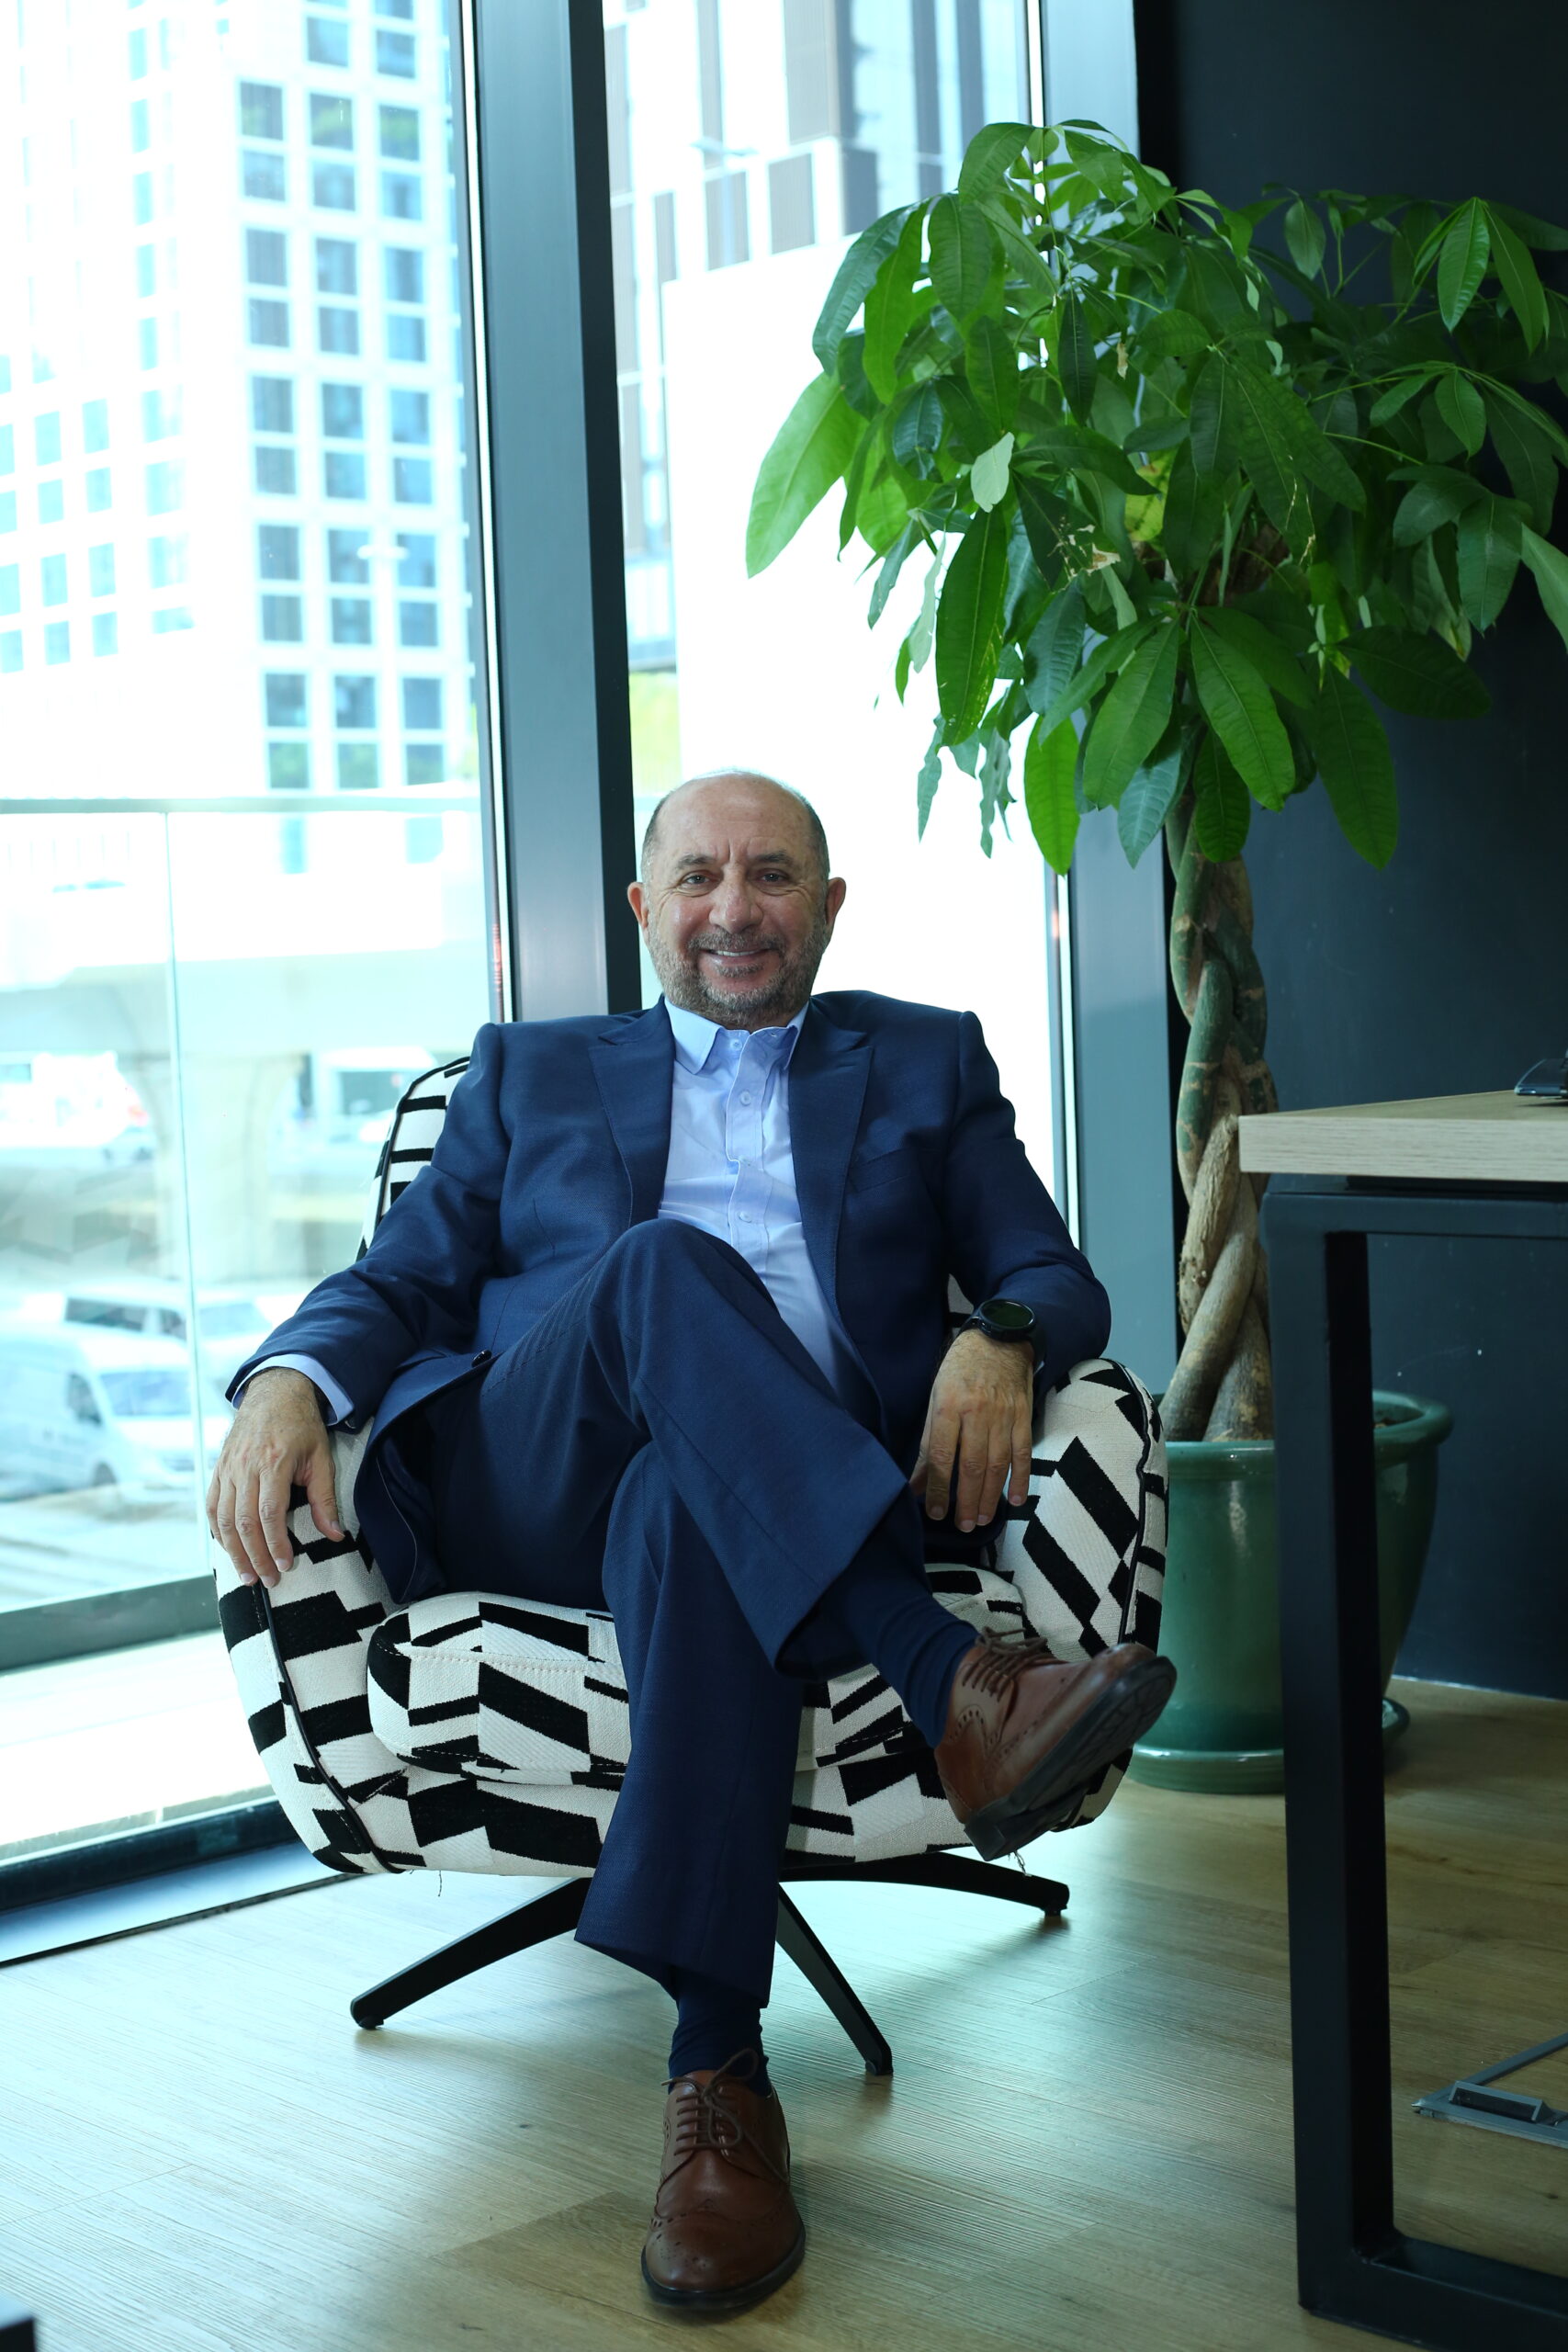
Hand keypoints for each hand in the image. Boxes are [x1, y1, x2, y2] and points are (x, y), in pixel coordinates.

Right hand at [206, 1368, 342, 1589]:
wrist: (275, 1393)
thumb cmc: (301, 1425)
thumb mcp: (320, 1458)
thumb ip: (324, 1498)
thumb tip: (335, 1534)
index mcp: (273, 1463)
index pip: (269, 1514)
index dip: (275, 1545)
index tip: (285, 1566)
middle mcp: (245, 1467)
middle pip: (244, 1522)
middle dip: (254, 1557)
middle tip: (266, 1580)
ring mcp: (228, 1468)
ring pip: (224, 1518)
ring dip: (233, 1551)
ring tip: (247, 1575)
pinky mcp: (218, 1469)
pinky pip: (212, 1506)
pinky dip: (217, 1531)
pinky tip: (227, 1548)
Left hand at [910, 1329, 1034, 1532]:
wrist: (999, 1340)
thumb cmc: (959, 1370)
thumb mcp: (935, 1398)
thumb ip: (929, 1443)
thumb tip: (918, 1482)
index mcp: (949, 1406)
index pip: (943, 1456)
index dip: (939, 1488)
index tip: (934, 1512)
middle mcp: (977, 1413)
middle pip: (972, 1465)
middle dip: (966, 1500)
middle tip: (963, 1526)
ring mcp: (1003, 1415)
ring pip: (997, 1464)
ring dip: (990, 1496)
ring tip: (981, 1519)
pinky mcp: (1023, 1416)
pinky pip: (1023, 1453)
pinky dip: (1021, 1478)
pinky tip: (1015, 1500)